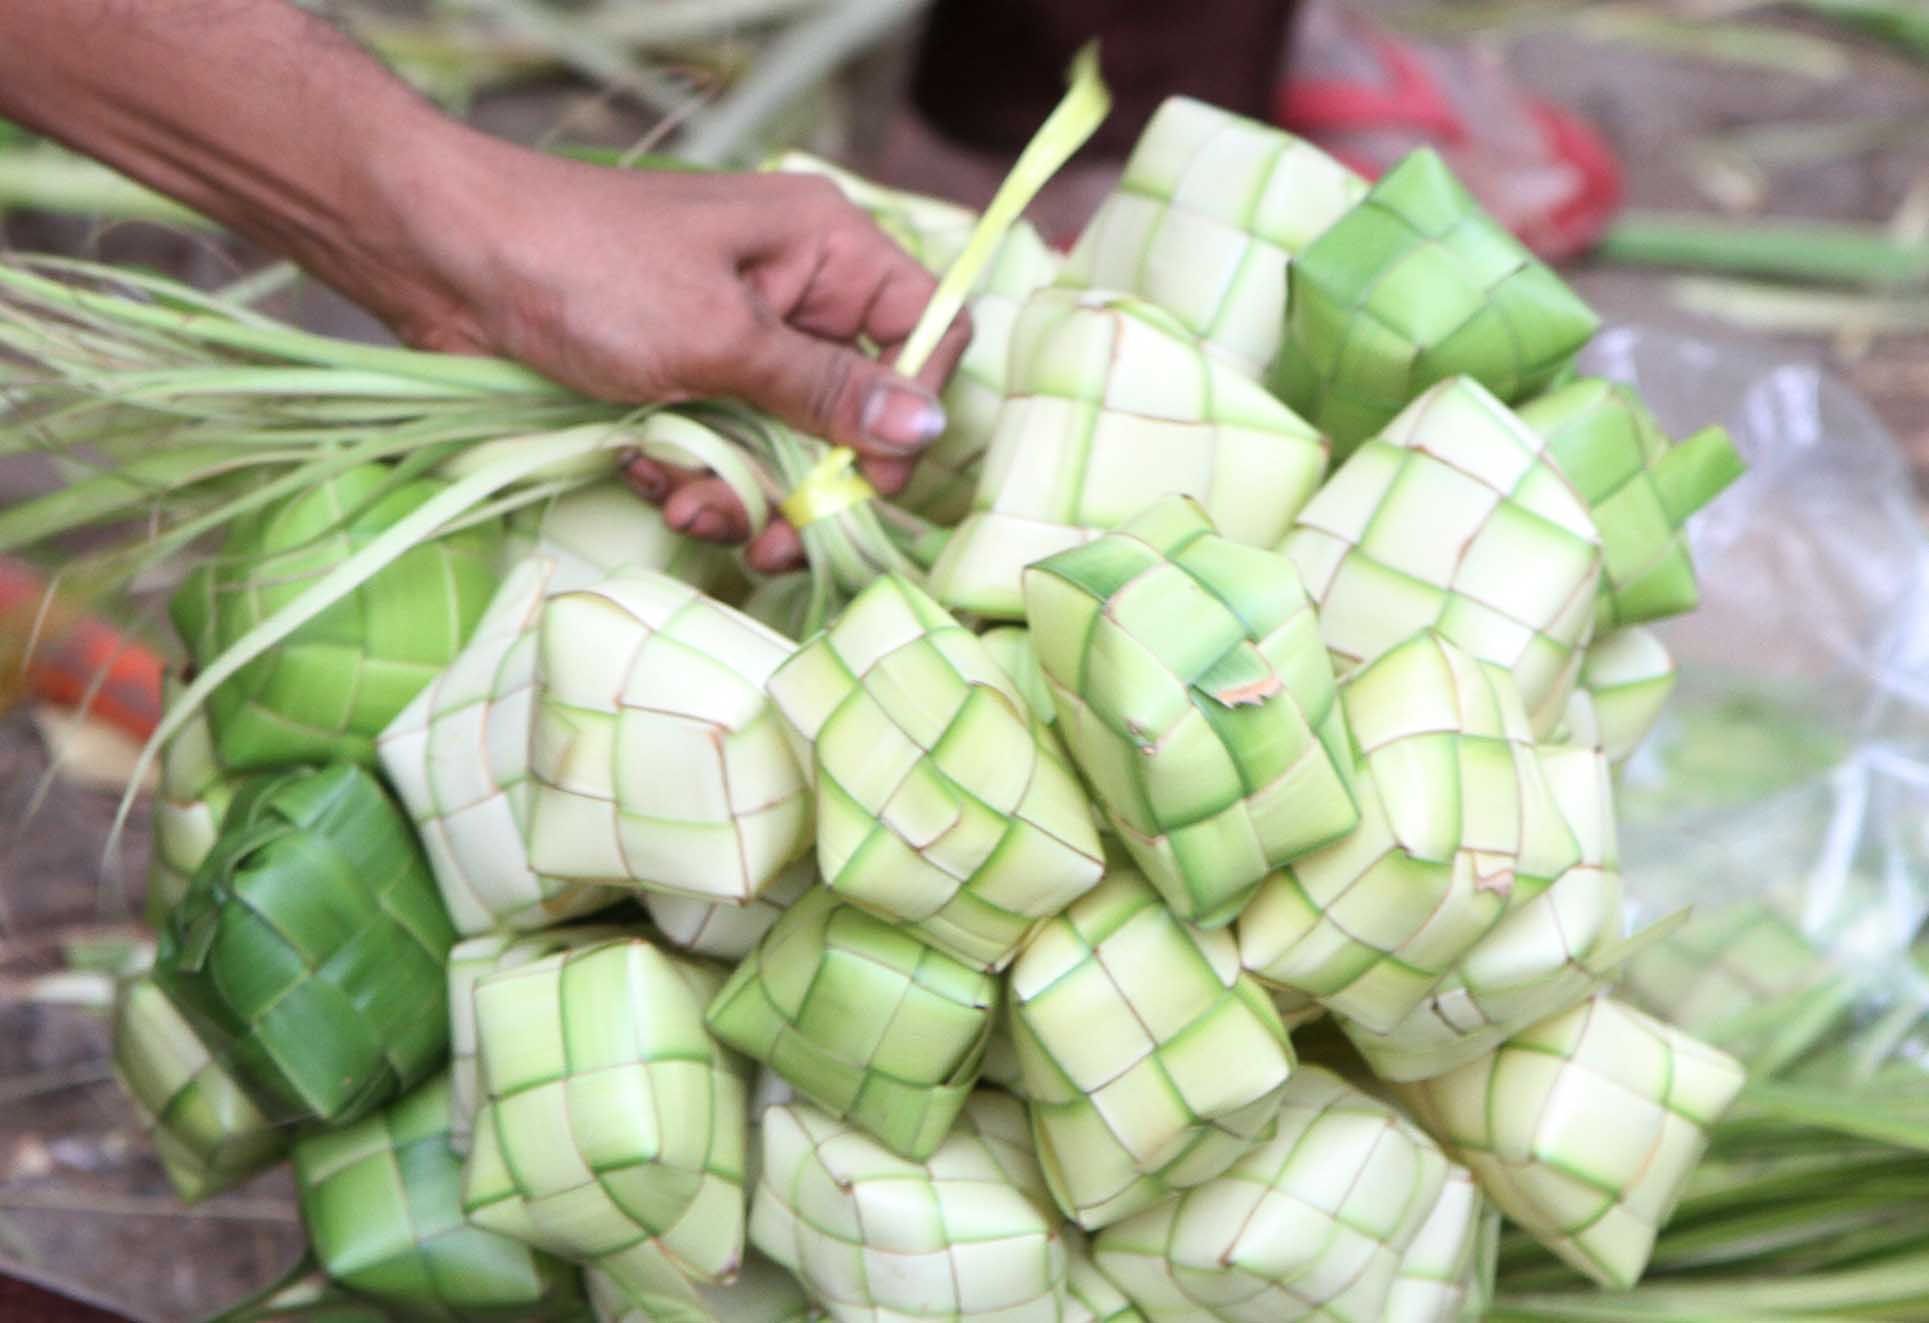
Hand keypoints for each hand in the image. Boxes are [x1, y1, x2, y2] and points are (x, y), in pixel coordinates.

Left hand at [382, 149, 971, 571]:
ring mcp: (735, 344)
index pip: (926, 329)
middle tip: (769, 542)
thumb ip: (826, 391)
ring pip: (785, 451)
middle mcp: (794, 295)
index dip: (909, 408)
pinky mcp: (683, 385)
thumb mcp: (720, 336)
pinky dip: (685, 477)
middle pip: (854, 414)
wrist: (444, 261)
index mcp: (825, 250)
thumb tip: (929, 429)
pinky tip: (636, 467)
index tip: (865, 476)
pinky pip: (721, 455)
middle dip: (807, 484)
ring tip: (675, 495)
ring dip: (735, 492)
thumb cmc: (586, 268)